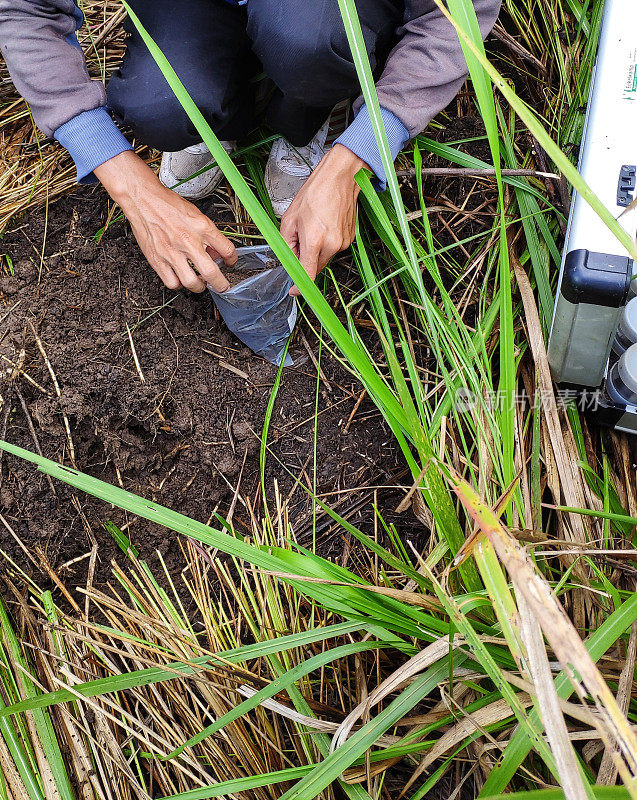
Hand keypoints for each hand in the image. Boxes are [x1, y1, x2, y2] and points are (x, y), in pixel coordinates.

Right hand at [95, 151, 234, 291]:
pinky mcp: (157, 259)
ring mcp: (172, 252)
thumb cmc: (168, 205)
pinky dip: (179, 284)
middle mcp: (188, 241)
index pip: (227, 250)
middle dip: (221, 284)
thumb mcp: (196, 214)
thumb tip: (217, 252)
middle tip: (222, 286)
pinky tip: (180, 277)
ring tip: (200, 282)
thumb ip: (208, 234)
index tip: (230, 263)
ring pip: (192, 283)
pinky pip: (172, 283)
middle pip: (211, 273)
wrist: (143, 199)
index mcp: (201, 227)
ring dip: (200, 286)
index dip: (233, 260)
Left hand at [280, 144, 367, 295]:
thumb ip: (287, 243)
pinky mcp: (350, 239)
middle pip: (315, 267)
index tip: (294, 290)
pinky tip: (323, 225)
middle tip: (299, 239)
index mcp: (315, 240)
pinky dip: (325, 244)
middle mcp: (332, 245)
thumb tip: (288, 259)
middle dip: (305, 260)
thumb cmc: (316, 192)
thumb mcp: (290, 218)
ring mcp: (343, 243)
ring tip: (313, 227)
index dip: (299, 286)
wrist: (341, 177)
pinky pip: (333, 249)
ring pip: (324, 258)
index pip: (308, 275)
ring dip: (315, 250)